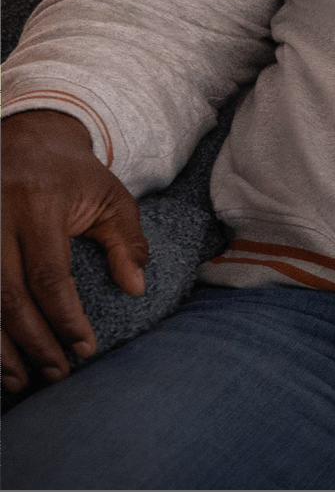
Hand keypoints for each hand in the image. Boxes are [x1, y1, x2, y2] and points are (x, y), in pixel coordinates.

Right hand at [1, 110, 146, 392]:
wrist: (26, 139)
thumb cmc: (74, 176)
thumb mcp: (112, 199)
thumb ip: (127, 243)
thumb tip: (136, 288)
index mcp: (38, 206)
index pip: (49, 275)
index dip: (65, 317)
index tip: (85, 348)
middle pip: (8, 295)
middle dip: (33, 341)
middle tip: (56, 372)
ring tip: (22, 380)